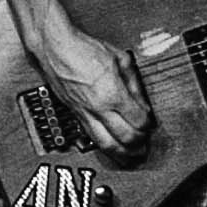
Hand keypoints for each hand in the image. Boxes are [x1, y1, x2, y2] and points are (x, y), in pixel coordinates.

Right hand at [31, 10, 150, 153]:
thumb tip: (143, 102)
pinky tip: (112, 149)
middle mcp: (99, 107)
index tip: (150, 123)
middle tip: (146, 144)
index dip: (148, 125)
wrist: (55, 49)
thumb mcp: (120, 59)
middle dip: (139, 144)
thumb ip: (134, 84)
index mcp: (113, 93)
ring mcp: (85, 113)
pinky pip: (92, 137)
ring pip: (107, 144)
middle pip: (125, 137)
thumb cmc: (84, 49)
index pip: (138, 121)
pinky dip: (105, 147)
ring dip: (122, 154)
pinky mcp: (75, 114)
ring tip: (132, 157)